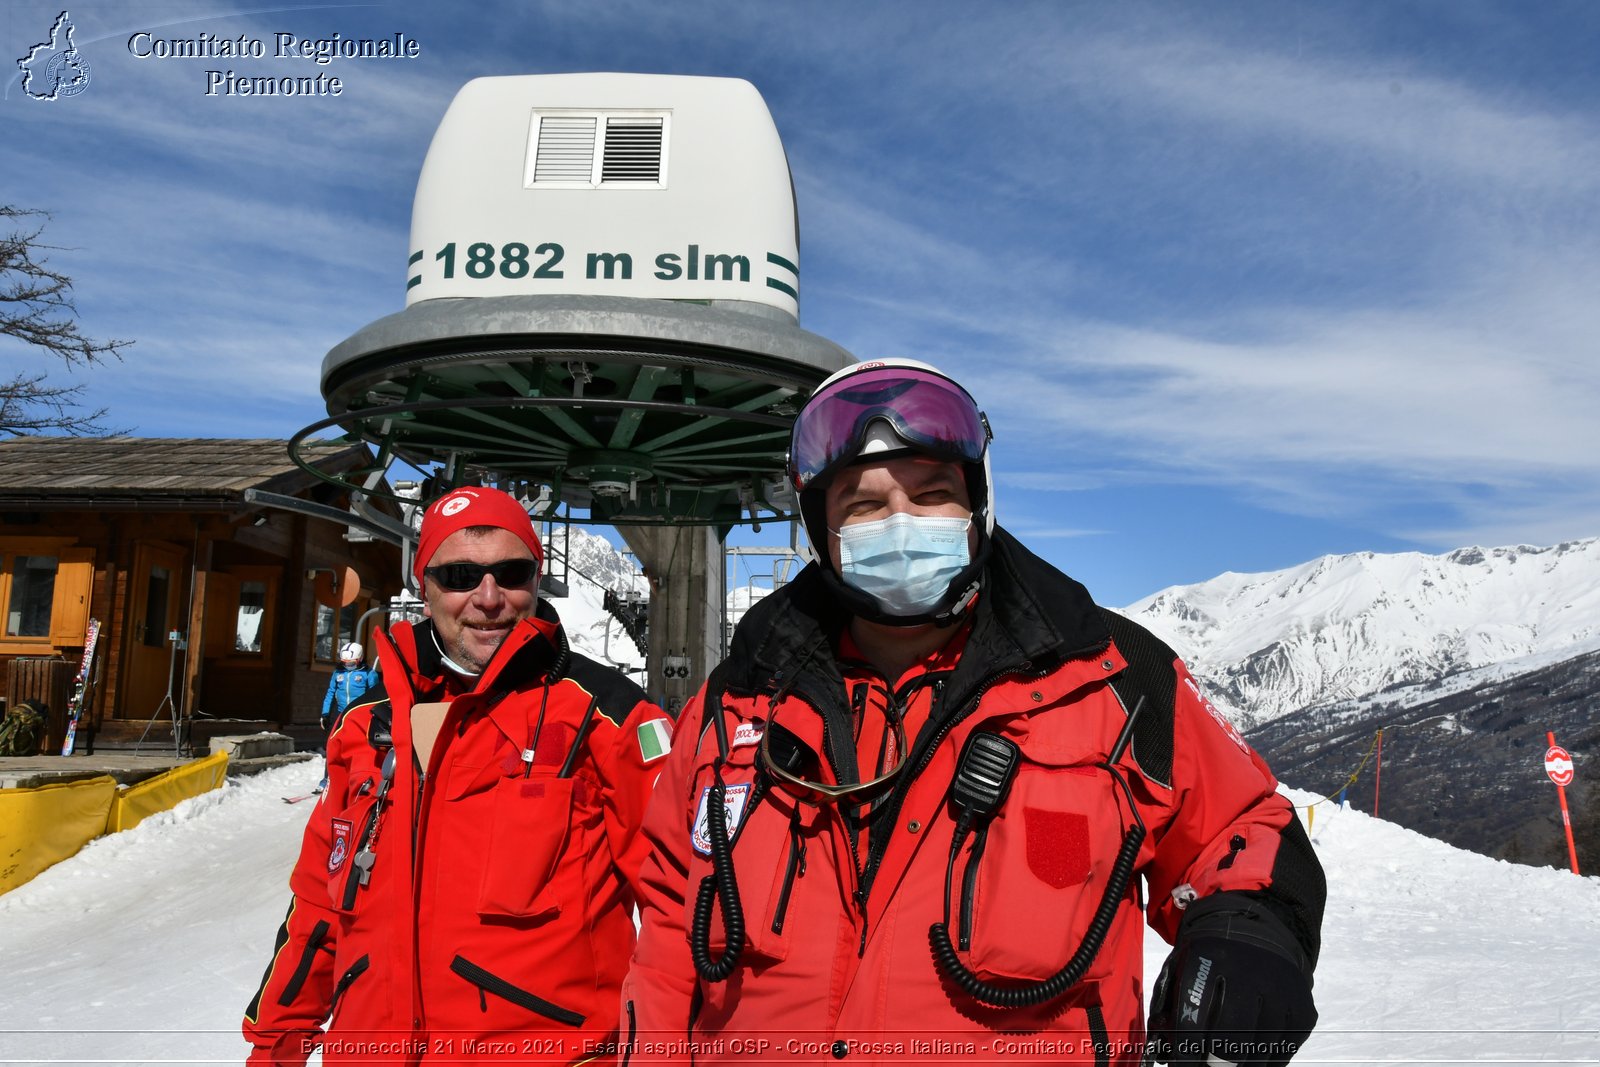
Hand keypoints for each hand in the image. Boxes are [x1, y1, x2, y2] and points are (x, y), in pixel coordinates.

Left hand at [1147, 894, 1315, 1066]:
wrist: (1257, 934)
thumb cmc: (1210, 960)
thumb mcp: (1182, 966)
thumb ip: (1166, 1005)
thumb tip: (1160, 1053)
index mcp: (1212, 958)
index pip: (1196, 1011)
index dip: (1187, 1045)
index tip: (1182, 1062)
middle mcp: (1250, 972)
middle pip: (1231, 1034)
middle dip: (1217, 1060)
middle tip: (1211, 1065)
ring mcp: (1282, 991)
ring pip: (1260, 1047)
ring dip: (1243, 1063)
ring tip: (1228, 1063)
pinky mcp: (1303, 1009)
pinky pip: (1285, 1049)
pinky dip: (1268, 1060)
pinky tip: (1253, 1056)